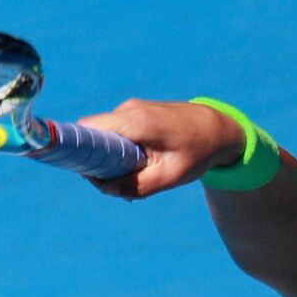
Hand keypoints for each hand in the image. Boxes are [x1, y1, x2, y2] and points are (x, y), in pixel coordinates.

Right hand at [76, 99, 246, 199]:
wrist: (219, 129)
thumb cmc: (197, 152)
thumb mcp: (170, 177)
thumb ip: (136, 186)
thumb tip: (104, 188)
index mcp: (135, 121)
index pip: (87, 130)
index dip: (78, 151)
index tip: (86, 173)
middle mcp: (129, 109)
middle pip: (92, 134)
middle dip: (97, 161)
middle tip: (117, 184)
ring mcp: (132, 109)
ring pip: (104, 136)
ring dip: (111, 159)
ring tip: (137, 176)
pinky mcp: (136, 113)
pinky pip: (116, 133)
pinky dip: (121, 152)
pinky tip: (142, 166)